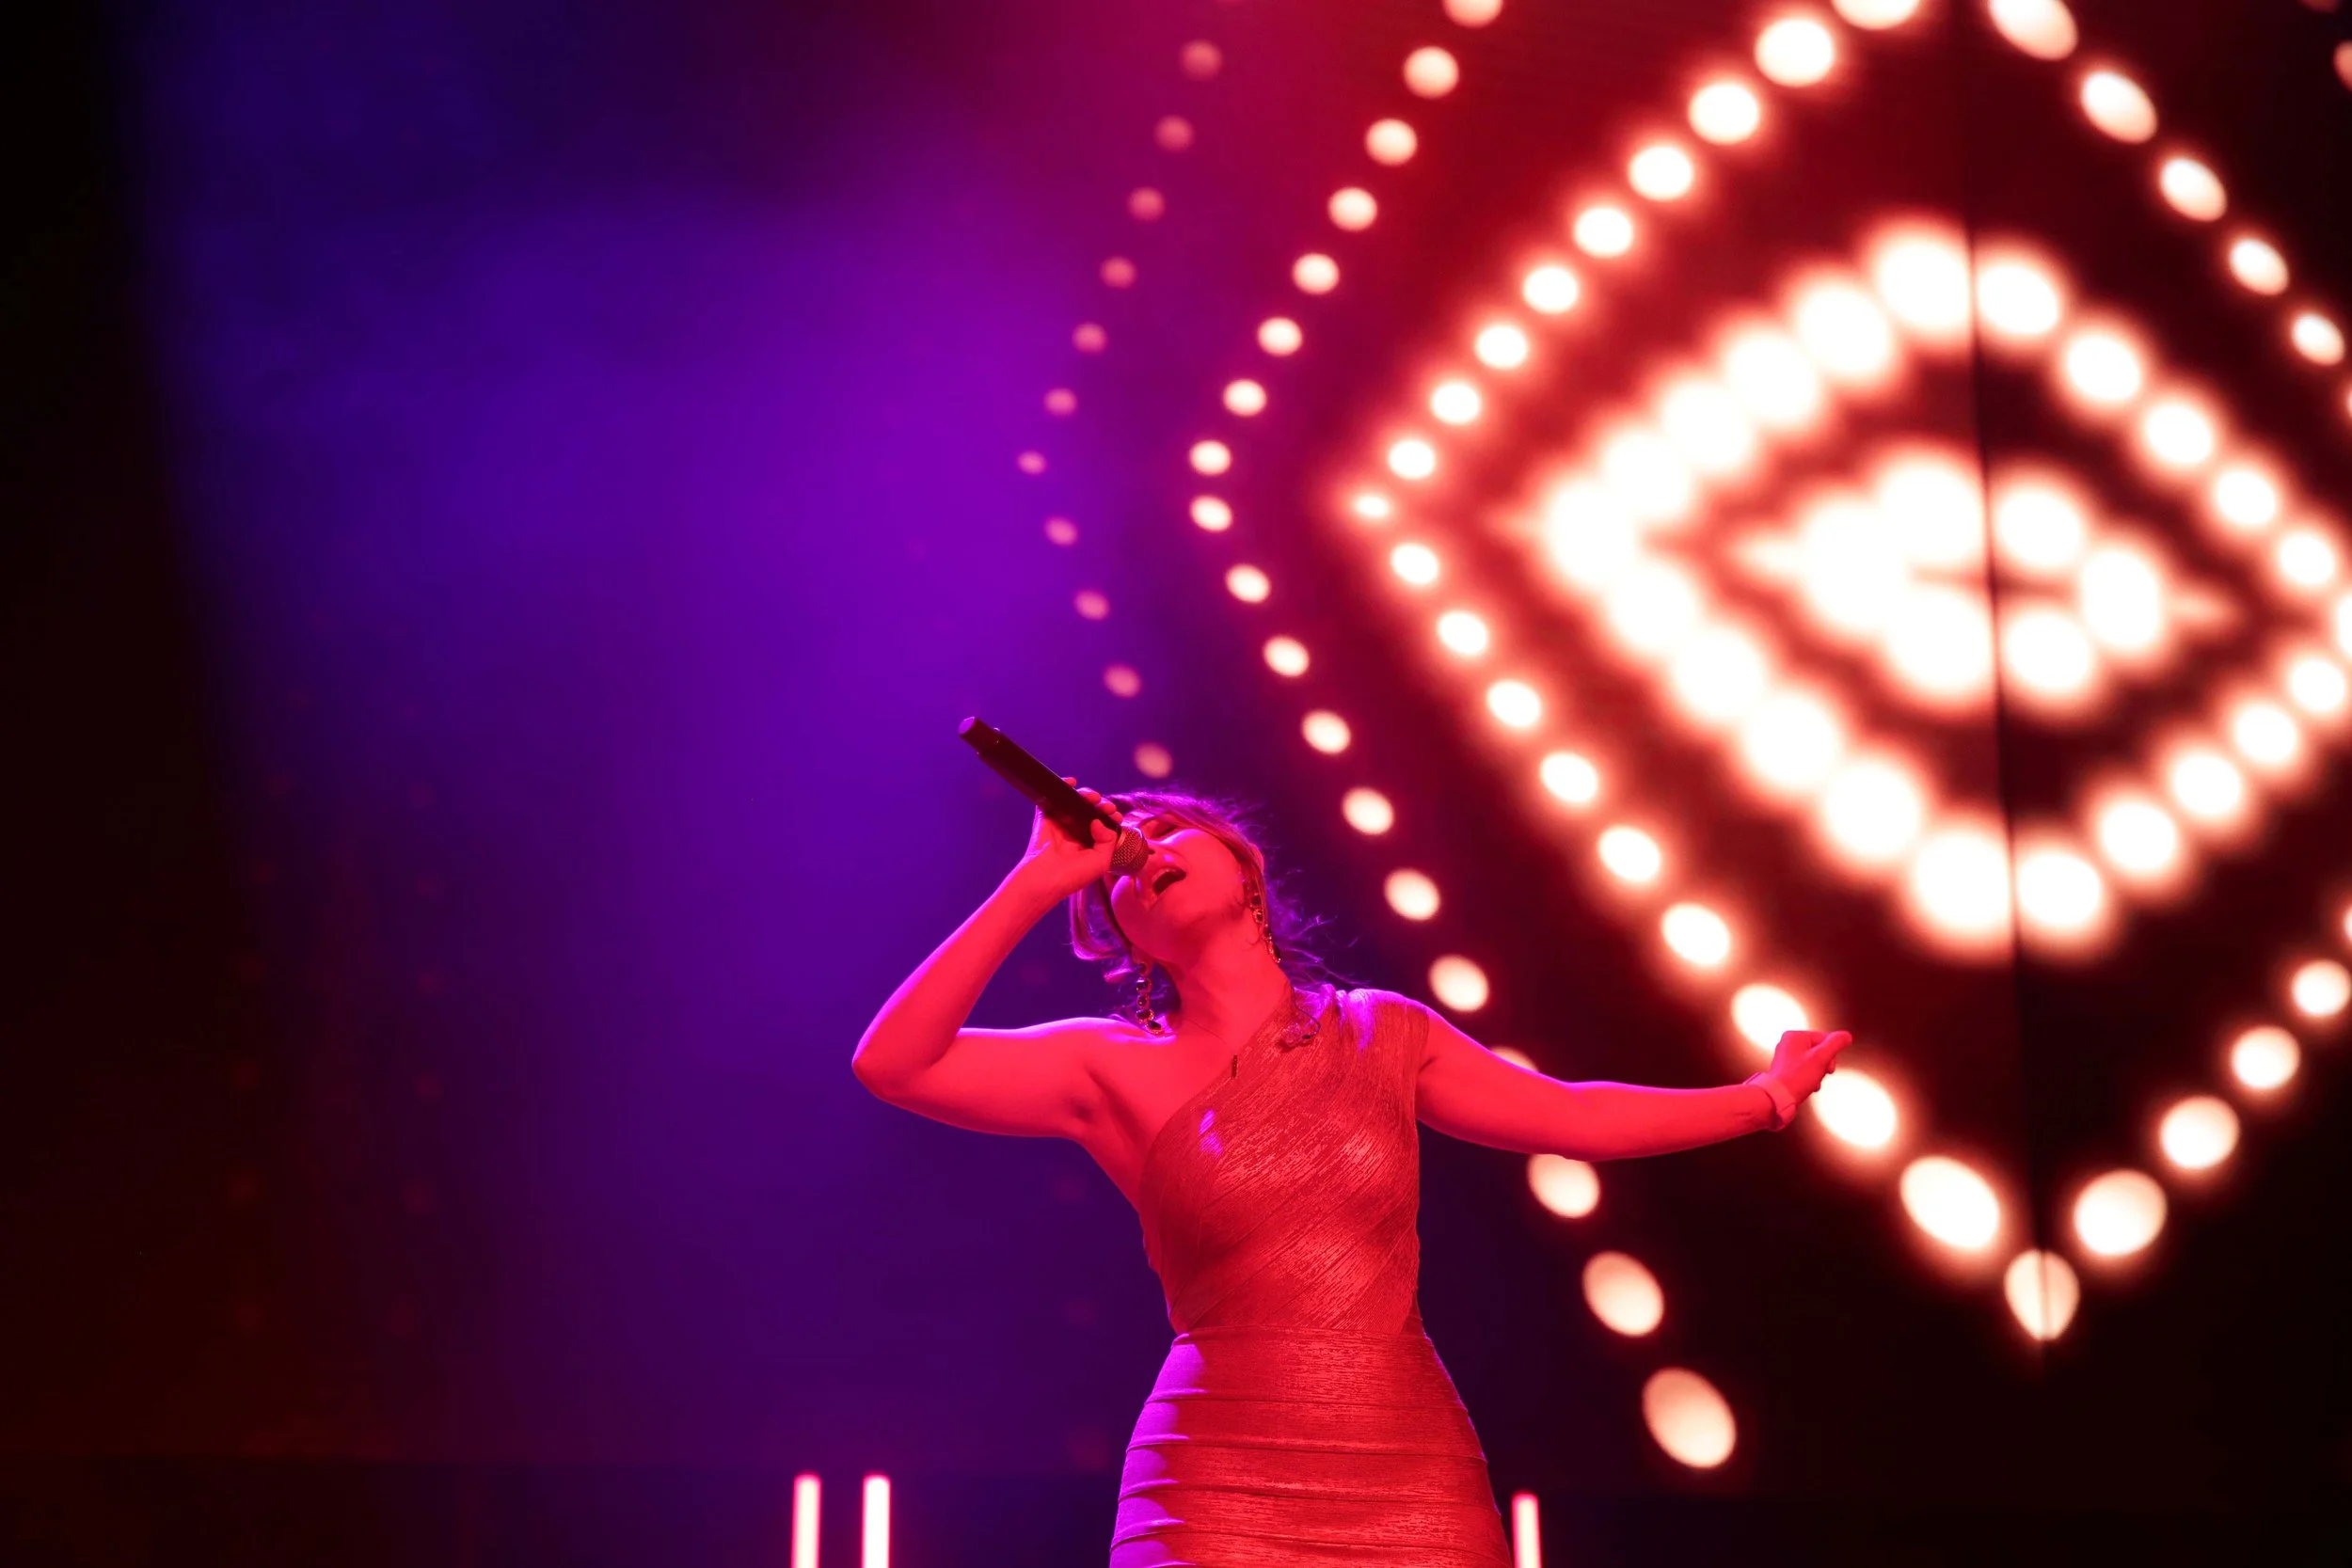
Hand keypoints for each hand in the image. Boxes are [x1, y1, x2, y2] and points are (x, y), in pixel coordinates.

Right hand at [1006, 779, 1121, 902]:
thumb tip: (1098, 821)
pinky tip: (1071, 782)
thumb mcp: (1101, 861)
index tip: (1115, 815)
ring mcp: (1060, 824)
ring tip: (1093, 797)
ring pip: (1075, 803)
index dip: (1111, 817)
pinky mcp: (1046, 818)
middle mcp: (1076, 833)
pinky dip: (1062, 786)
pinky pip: (1053, 798)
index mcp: (1090, 845)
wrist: (1045, 878)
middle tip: (1105, 806)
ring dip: (1086, 795)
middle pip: (1091, 811)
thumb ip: (1107, 840)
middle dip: (1101, 805)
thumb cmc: (1073, 875)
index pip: (1104, 825)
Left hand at [1764, 1028, 1851, 1102]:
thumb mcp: (1821, 1058)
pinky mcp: (1787, 1070)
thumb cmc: (1796, 1078)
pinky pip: (1806, 1070)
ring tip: (1813, 1080)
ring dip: (1818, 1073)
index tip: (1829, 1064)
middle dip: (1824, 1064)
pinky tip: (1809, 1085)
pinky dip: (1810, 1078)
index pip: (1825, 1038)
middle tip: (1822, 1072)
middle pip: (1820, 1050)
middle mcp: (1788, 1044)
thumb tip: (1846, 1036)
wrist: (1779, 1098)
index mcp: (1795, 1036)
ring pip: (1814, 1062)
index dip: (1831, 1053)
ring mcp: (1787, 1057)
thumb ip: (1835, 1044)